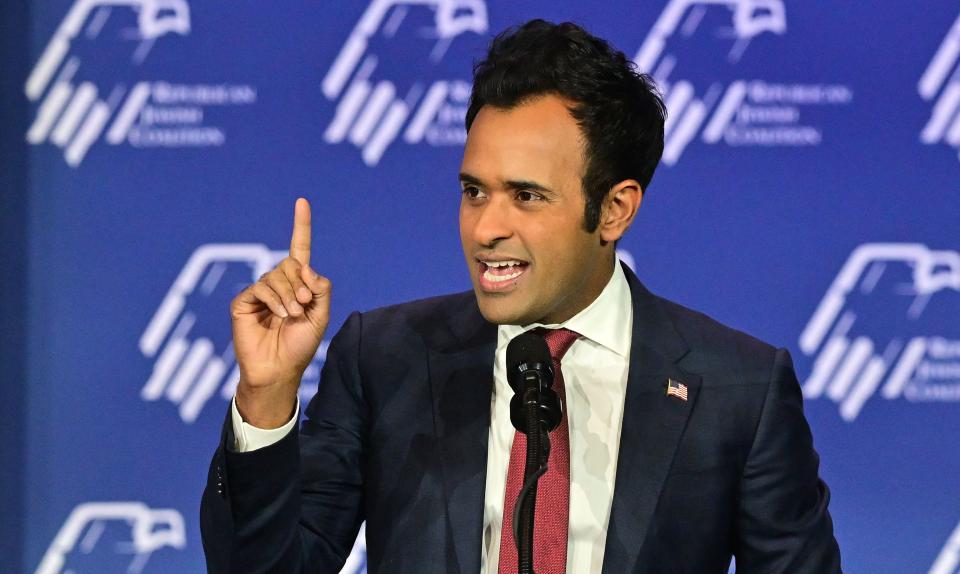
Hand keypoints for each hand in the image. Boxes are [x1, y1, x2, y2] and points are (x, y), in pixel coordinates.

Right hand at [230, 198, 330, 427]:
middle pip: (291, 264)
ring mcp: (260, 292)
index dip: (301, 226)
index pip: (299, 249)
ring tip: (292, 316)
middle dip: (301, 284)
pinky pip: (261, 288)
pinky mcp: (244, 301)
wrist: (279, 369)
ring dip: (289, 296)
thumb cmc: (300, 345)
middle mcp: (278, 284)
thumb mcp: (320, 316)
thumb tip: (305, 267)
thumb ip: (320, 288)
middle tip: (304, 307)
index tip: (302, 201)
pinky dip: (274, 301)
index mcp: (298, 285)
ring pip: (277, 275)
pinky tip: (279, 316)